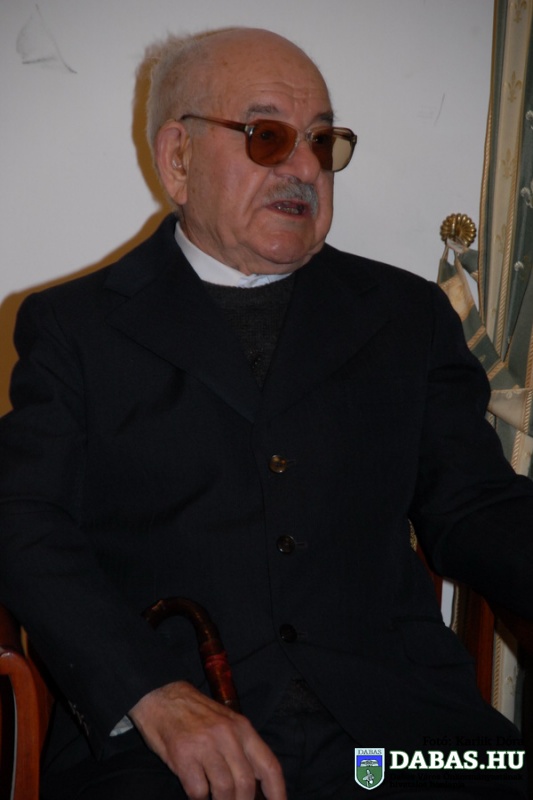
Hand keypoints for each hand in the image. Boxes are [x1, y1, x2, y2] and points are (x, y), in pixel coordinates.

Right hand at [129, 680, 285, 799]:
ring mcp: (205, 745)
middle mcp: (227, 736)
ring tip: (215, 799)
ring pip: (224, 790)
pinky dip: (200, 799)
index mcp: (242, 728)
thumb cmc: (196, 714)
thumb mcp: (226, 722)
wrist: (162, 697)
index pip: (269, 765)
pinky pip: (198, 791)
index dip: (278, 793)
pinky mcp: (183, 756)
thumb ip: (242, 748)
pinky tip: (197, 793)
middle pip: (246, 784)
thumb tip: (255, 783)